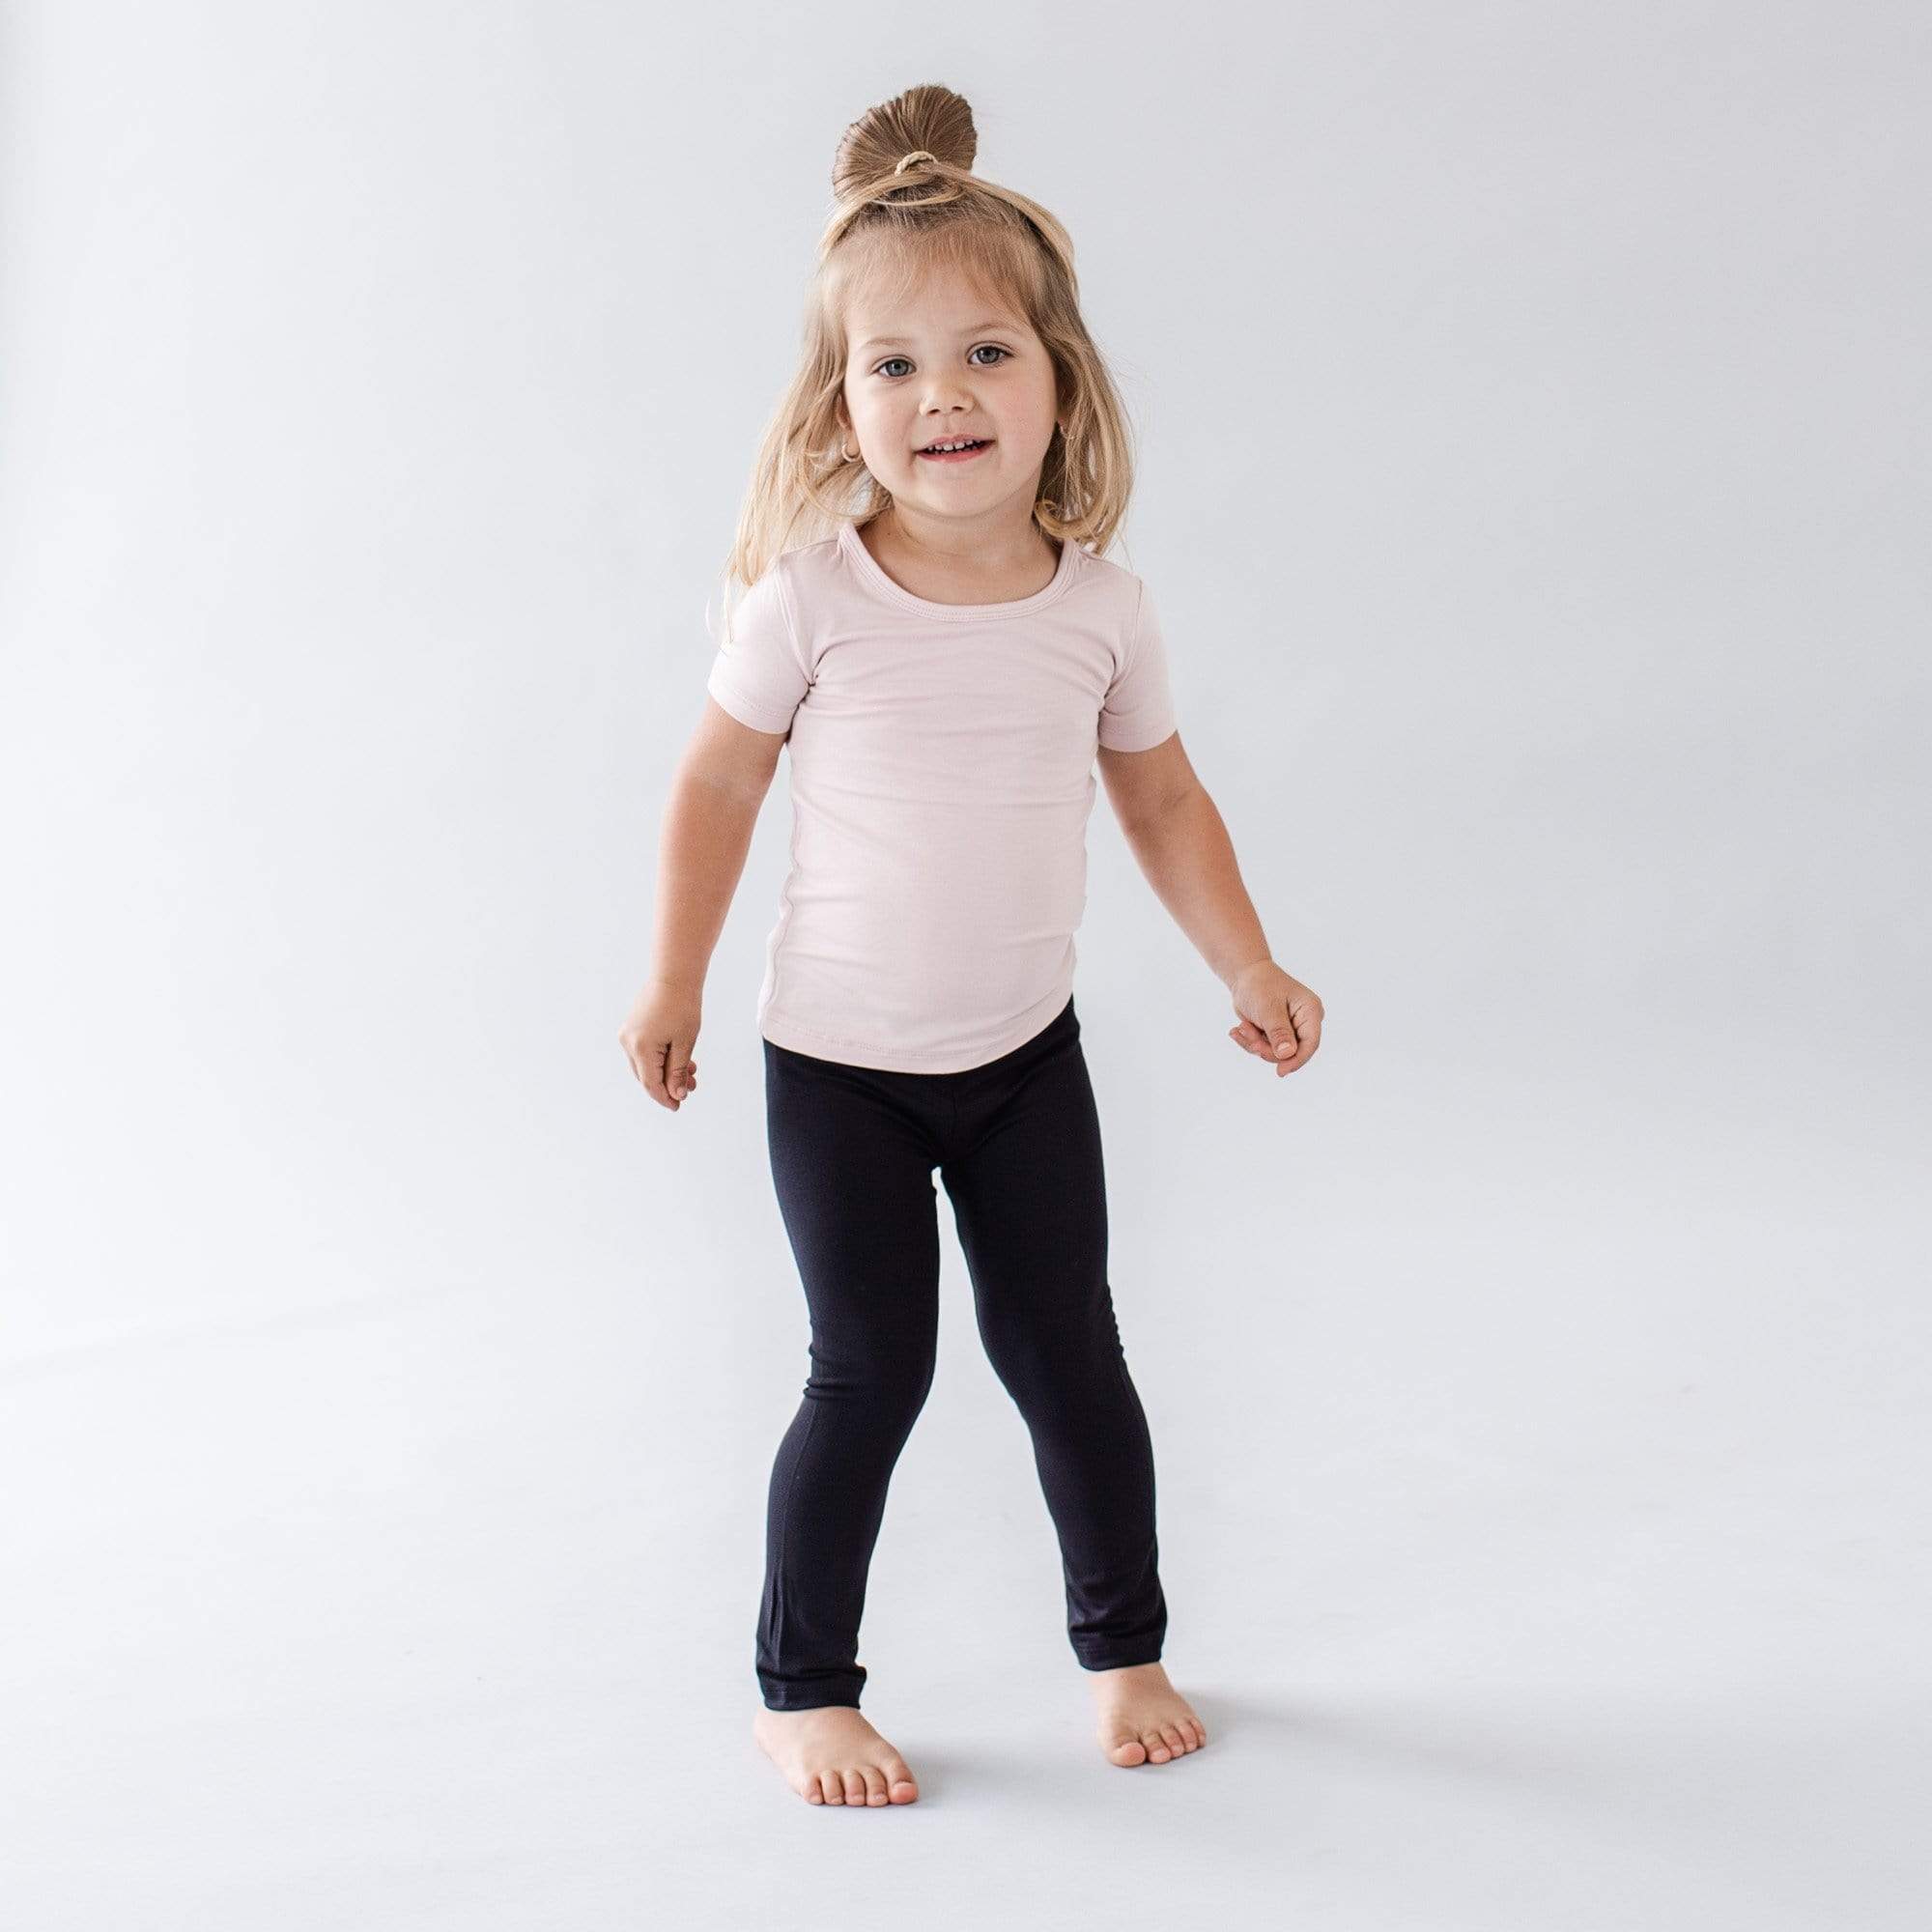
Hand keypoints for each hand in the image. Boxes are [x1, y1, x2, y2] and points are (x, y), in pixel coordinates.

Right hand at [618, 978, 702, 1111]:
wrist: (674, 975)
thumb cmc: (683, 1006)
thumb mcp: (685, 1042)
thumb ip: (678, 1071)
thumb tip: (677, 1094)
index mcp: (641, 1048)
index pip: (651, 1084)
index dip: (665, 1097)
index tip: (679, 1106)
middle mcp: (628, 1042)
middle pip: (646, 1076)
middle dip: (668, 1084)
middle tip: (690, 1088)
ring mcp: (627, 1034)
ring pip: (645, 1064)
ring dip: (666, 1071)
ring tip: (691, 1072)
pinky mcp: (631, 1027)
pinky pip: (644, 1051)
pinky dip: (660, 1058)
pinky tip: (679, 1058)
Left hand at [1226, 959, 1323, 1077]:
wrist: (1245, 976)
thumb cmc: (1260, 986)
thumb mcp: (1268, 1008)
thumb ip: (1279, 1032)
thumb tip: (1287, 1054)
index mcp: (1311, 1011)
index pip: (1310, 1043)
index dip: (1297, 1060)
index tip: (1280, 1072)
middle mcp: (1305, 1022)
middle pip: (1291, 1051)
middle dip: (1266, 1048)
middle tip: (1246, 1034)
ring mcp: (1291, 1029)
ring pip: (1276, 1053)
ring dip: (1255, 1043)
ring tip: (1241, 1027)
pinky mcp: (1278, 1034)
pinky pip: (1266, 1048)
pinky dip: (1250, 1041)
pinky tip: (1238, 1031)